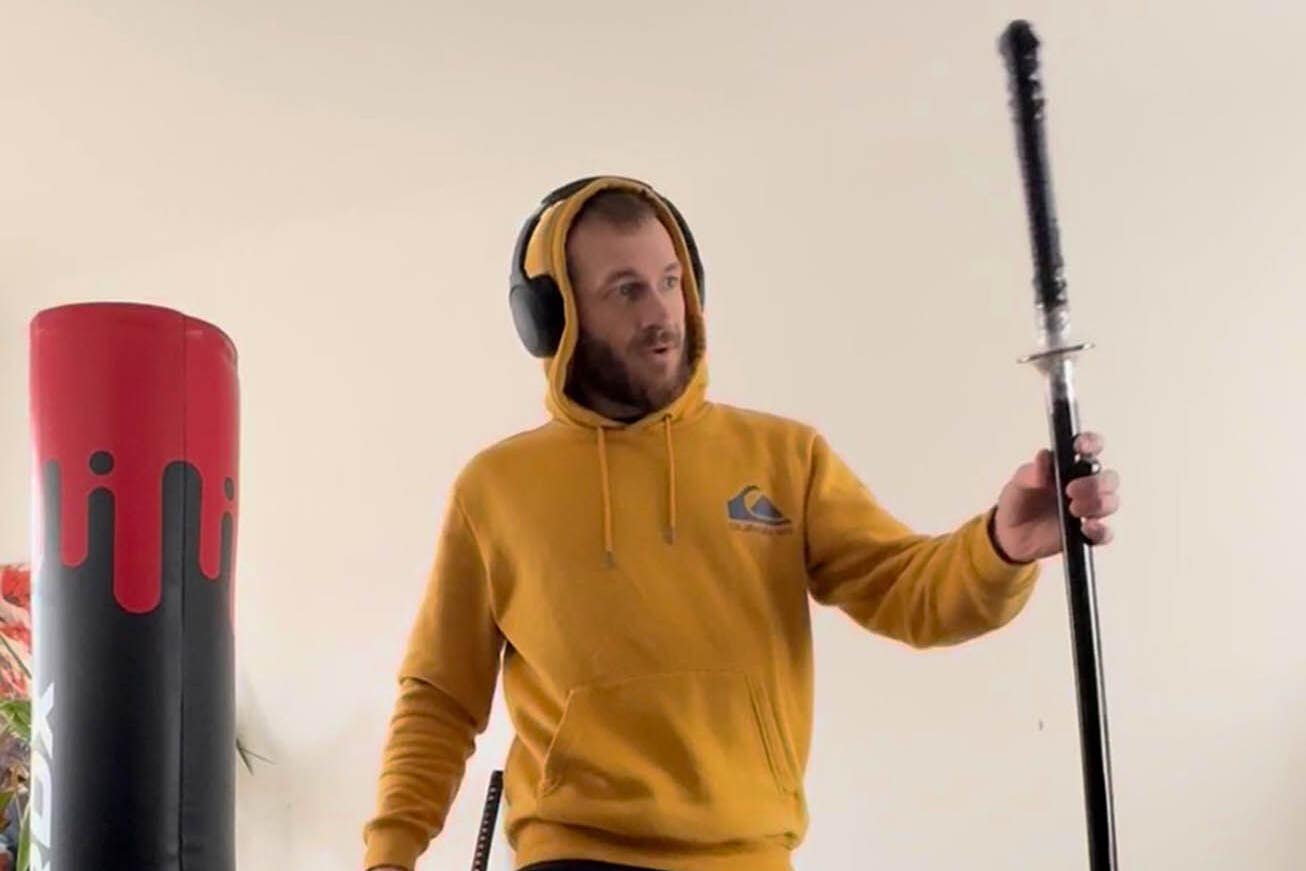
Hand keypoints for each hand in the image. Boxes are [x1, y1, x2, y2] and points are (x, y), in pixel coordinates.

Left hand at [991, 431, 1119, 563]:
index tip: (1080, 448)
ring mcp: (1088, 509)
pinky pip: (1105, 533)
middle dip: (1095, 483)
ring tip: (1073, 509)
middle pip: (1108, 478)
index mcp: (1069, 466)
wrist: (1009, 535)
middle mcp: (1085, 485)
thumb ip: (1031, 472)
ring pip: (1111, 502)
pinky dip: (1100, 531)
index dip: (1092, 442)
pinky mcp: (1087, 533)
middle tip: (1071, 490)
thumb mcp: (1018, 484)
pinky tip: (1086, 528)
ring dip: (1097, 504)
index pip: (1090, 447)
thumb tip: (1044, 456)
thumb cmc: (1019, 502)